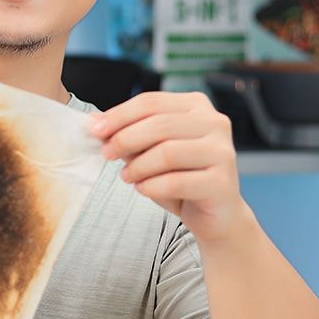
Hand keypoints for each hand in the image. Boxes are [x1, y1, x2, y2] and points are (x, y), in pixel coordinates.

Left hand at [90, 91, 246, 243]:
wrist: (215, 216)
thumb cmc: (181, 178)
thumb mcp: (152, 152)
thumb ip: (131, 135)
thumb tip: (96, 123)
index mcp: (197, 106)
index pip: (151, 102)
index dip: (119, 115)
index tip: (95, 129)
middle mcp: (215, 123)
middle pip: (159, 124)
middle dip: (125, 139)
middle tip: (107, 154)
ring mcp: (222, 152)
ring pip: (167, 152)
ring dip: (138, 166)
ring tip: (127, 176)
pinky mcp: (222, 182)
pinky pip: (176, 182)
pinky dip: (152, 186)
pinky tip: (144, 189)